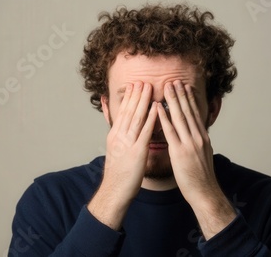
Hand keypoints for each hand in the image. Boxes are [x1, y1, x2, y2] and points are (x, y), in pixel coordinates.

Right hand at [88, 82, 156, 229]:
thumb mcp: (114, 151)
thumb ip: (117, 136)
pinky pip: (145, 132)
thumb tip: (117, 128)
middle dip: (136, 95)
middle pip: (129, 111)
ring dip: (143, 101)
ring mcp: (128, 143)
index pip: (123, 113)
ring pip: (136, 117)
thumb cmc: (118, 173)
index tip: (134, 85)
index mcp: (115, 136)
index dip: (129, 98)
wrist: (115, 191)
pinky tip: (156, 108)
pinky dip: (151, 118)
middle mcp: (120, 136)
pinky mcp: (137, 151)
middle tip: (143, 80)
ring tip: (149, 87)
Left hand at [157, 80, 235, 238]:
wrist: (204, 191)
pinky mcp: (180, 152)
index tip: (184, 87)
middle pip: (188, 111)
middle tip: (174, 80)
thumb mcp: (203, 155)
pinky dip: (163, 118)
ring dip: (172, 101)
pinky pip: (170, 132)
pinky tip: (158, 108)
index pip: (195, 114)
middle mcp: (197, 137)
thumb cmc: (201, 177)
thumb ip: (197, 142)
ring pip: (180, 117)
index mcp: (203, 137)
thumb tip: (194, 134)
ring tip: (166, 87)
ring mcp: (189, 143)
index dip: (189, 99)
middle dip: (180, 95)